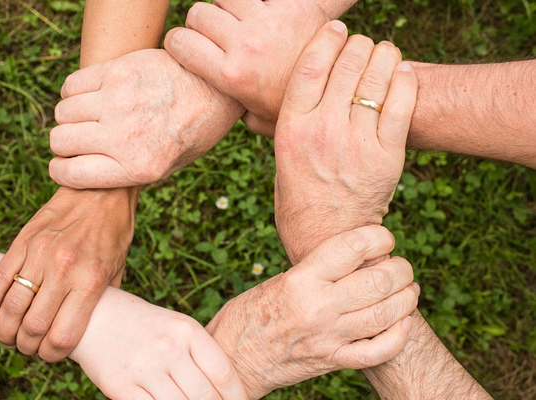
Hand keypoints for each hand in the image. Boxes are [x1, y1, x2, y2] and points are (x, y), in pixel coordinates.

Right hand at [0, 187, 137, 361]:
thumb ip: (101, 300)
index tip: (50, 354)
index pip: (62, 336)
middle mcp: (64, 269)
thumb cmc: (113, 233)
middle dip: (27, 347)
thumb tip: (87, 328)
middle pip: (32, 327)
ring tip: (9, 337)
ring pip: (10, 307)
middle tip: (28, 347)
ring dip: (5, 332)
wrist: (101, 190)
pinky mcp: (23, 241)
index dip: (52, 355)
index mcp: (90, 281)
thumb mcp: (117, 270)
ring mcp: (40, 254)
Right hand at [48, 49, 243, 188]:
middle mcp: (125, 136)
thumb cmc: (192, 132)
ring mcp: (119, 101)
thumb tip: (84, 174)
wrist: (216, 89)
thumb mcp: (167, 167)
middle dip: (65, 143)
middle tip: (81, 139)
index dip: (61, 170)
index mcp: (138, 167)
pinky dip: (74, 92)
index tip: (65, 165)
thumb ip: (126, 173)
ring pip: (63, 112)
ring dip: (70, 116)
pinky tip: (93, 95)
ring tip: (90, 115)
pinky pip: (72, 85)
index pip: (70, 174)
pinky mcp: (118, 71)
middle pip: (60, 141)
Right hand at [71, 287, 248, 399]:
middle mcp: (168, 347)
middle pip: (205, 395)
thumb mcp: (176, 327)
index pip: (223, 372)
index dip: (237, 396)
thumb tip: (226, 390)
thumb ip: (199, 354)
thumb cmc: (144, 325)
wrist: (94, 316)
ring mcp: (144, 367)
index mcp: (186, 329)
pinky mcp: (120, 386)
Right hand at [165, 0, 329, 135]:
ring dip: (227, 6)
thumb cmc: (294, 109)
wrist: (342, 91)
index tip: (188, 47)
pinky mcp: (292, 5)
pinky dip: (256, 2)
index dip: (178, 42)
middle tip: (218, 36)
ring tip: (240, 22)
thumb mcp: (256, 119)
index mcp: (230, 75)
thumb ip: (229, 106)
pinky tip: (264, 14)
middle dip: (203, 24)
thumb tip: (210, 101)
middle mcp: (245, 45)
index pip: (179, 41)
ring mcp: (268, 22)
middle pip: (199, 13)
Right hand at [207, 226, 418, 398]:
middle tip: (401, 267)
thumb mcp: (281, 280)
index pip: (353, 247)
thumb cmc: (251, 312)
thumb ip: (318, 270)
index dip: (379, 237)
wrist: (233, 357)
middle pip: (379, 280)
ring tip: (408, 290)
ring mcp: (327, 337)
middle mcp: (317, 307)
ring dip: (406, 299)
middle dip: (401, 269)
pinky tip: (403, 323)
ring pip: (386, 314)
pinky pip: (377, 351)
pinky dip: (399, 336)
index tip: (384, 238)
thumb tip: (359, 257)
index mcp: (301, 279)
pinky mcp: (332, 361)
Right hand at [273, 22, 417, 263]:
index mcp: (291, 128)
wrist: (327, 238)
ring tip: (385, 53)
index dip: (326, 38)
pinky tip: (403, 72)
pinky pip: (402, 103)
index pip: (310, 65)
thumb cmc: (299, 197)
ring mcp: (357, 143)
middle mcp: (323, 130)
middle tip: (362, 44)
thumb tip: (285, 88)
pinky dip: (405, 80)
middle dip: (358, 44)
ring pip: (376, 78)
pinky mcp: (387, 156)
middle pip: (346, 64)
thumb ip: (284, 121)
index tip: (336, 28)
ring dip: (384, 55)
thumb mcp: (280, 156)